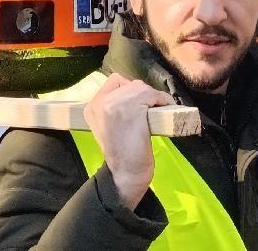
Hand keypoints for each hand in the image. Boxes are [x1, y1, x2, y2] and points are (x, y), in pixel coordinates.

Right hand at [83, 74, 172, 209]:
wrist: (125, 174)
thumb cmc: (121, 153)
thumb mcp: (108, 126)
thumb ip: (114, 108)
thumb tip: (135, 93)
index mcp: (92, 107)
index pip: (114, 82)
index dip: (129, 90)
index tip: (138, 104)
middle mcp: (100, 102)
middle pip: (128, 83)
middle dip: (142, 93)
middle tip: (149, 108)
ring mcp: (115, 104)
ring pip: (141, 87)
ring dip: (153, 97)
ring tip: (156, 110)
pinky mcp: (132, 108)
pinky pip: (152, 94)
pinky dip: (162, 100)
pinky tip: (165, 109)